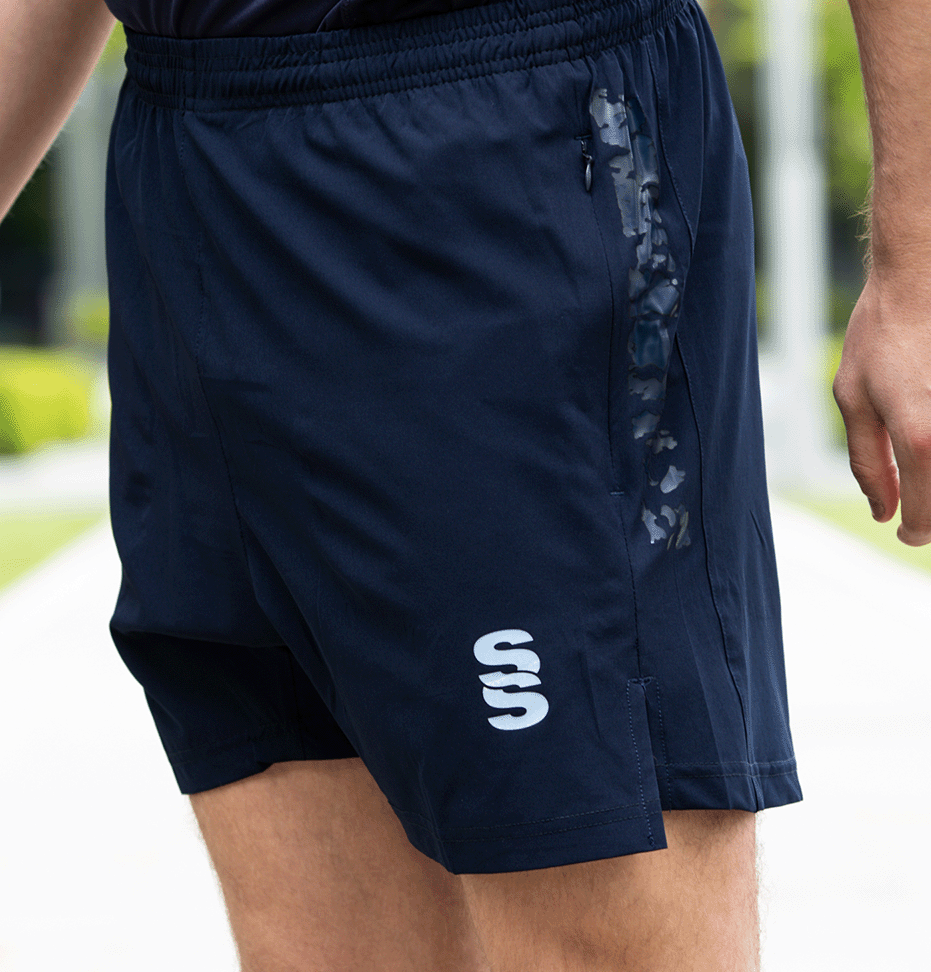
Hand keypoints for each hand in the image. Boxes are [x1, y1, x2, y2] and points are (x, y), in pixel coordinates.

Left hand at [833, 268, 930, 545]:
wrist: (922, 279)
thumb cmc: (881, 337)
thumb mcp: (853, 399)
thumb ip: (867, 463)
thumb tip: (882, 512)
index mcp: (921, 440)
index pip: (927, 517)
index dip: (915, 534)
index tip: (905, 533)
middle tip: (917, 505)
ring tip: (922, 475)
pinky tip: (926, 432)